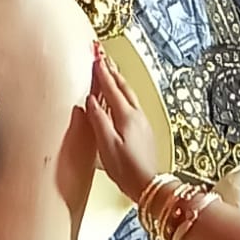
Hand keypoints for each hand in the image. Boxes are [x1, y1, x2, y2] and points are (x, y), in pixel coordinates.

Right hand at [86, 51, 157, 201]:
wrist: (148, 184)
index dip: (102, 72)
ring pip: (129, 94)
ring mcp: (142, 122)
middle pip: (123, 87)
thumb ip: (98, 120)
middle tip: (102, 55)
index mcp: (126, 116)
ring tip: (110, 70)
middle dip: (111, 70)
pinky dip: (123, 93)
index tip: (95, 56)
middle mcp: (137, 115)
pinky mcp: (144, 130)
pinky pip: (132, 103)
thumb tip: (90, 100)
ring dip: (118, 80)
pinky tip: (120, 96)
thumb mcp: (107, 144)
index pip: (111, 88)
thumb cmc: (127, 169)